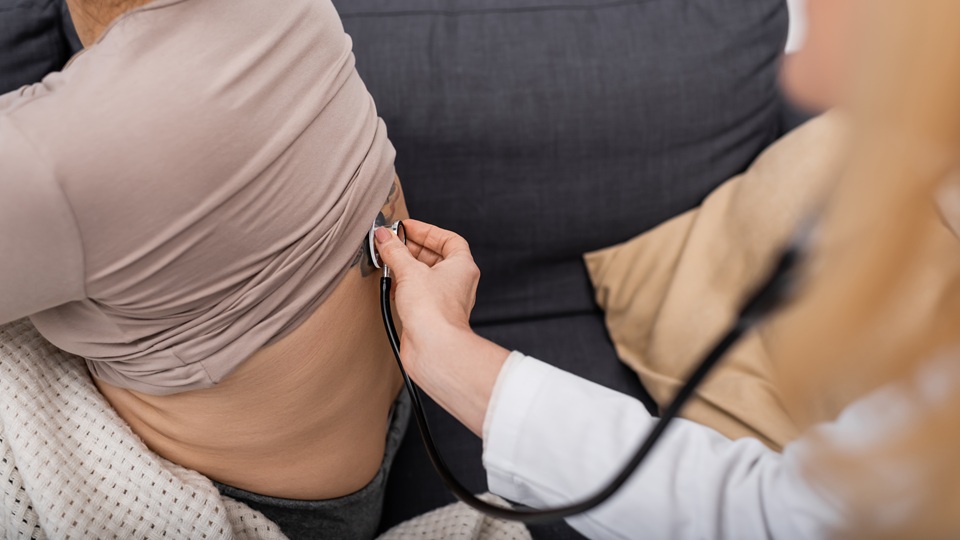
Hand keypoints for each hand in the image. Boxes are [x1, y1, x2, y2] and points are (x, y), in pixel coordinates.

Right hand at [375, 219, 508, 435]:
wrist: (434, 348)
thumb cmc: (433, 311)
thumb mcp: (409, 271)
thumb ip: (394, 251)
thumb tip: (383, 236)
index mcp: (462, 266)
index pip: (448, 239)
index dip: (427, 230)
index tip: (406, 227)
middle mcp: (457, 282)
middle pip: (435, 256)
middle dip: (411, 248)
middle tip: (390, 242)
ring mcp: (445, 300)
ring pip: (425, 276)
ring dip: (406, 267)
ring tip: (387, 261)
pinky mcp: (431, 315)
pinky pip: (418, 293)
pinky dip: (404, 286)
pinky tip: (390, 286)